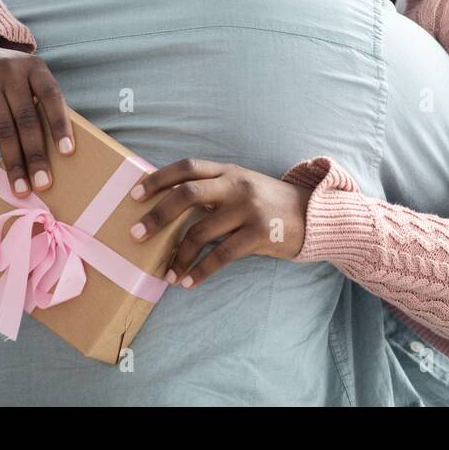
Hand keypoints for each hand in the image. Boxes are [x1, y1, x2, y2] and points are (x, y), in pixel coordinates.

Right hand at [0, 39, 73, 198]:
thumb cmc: (8, 79)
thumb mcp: (26, 78)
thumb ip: (39, 104)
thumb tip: (55, 154)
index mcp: (34, 68)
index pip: (51, 96)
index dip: (61, 124)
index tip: (68, 153)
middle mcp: (10, 73)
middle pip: (27, 120)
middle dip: (36, 155)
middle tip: (43, 184)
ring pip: (3, 131)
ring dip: (13, 164)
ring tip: (20, 190)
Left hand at [126, 159, 313, 288]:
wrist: (314, 217)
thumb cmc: (269, 204)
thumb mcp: (243, 187)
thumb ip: (214, 190)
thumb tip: (169, 207)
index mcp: (229, 171)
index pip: (187, 167)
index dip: (158, 178)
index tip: (134, 194)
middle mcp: (237, 186)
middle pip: (187, 194)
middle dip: (158, 215)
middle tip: (136, 233)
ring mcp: (249, 209)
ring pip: (201, 232)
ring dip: (178, 255)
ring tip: (167, 273)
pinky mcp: (260, 234)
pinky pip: (221, 256)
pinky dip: (200, 271)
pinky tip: (188, 282)